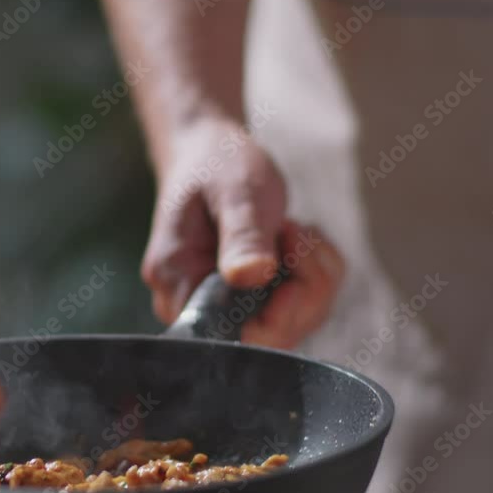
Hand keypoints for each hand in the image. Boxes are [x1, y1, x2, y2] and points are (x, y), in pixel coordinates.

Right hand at [142, 118, 344, 348]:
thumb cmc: (218, 167)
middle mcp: (195, 308)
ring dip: (314, 274)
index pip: (236, 337)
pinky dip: (315, 274)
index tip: (285, 251)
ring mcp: (224, 311)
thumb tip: (251, 277)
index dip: (280, 310)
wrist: (211, 155)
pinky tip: (295, 240)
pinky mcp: (251, 306)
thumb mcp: (236, 192)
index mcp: (178, 283)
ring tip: (291, 228)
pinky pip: (302, 310)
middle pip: (274, 337)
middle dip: (306, 285)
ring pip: (296, 324)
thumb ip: (243, 236)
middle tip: (292, 229)